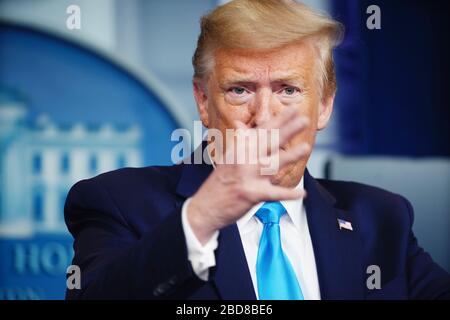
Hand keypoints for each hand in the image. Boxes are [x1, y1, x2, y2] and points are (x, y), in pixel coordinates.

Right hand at [187, 107, 309, 243]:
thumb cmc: (219, 183)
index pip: (261, 131)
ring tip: (306, 147)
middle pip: (268, 142)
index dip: (279, 120)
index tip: (292, 110)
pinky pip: (273, 194)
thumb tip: (242, 126)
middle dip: (288, 130)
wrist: (205, 207)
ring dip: (290, 156)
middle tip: (304, 120)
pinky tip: (301, 192)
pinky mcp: (251, 194)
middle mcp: (243, 159)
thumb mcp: (226, 159)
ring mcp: (247, 176)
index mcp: (239, 149)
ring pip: (273, 163)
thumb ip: (239, 142)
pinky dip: (288, 194)